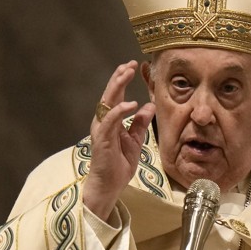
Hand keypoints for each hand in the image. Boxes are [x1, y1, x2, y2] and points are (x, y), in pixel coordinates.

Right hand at [82, 61, 155, 221]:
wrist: (110, 185)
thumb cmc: (119, 164)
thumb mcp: (135, 140)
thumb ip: (140, 123)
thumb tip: (150, 105)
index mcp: (110, 120)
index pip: (115, 95)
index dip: (122, 79)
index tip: (132, 66)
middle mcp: (103, 121)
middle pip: (109, 94)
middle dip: (119, 77)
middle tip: (129, 64)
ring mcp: (101, 129)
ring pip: (107, 102)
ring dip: (117, 86)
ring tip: (127, 74)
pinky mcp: (102, 139)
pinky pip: (110, 120)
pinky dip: (120, 111)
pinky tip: (130, 104)